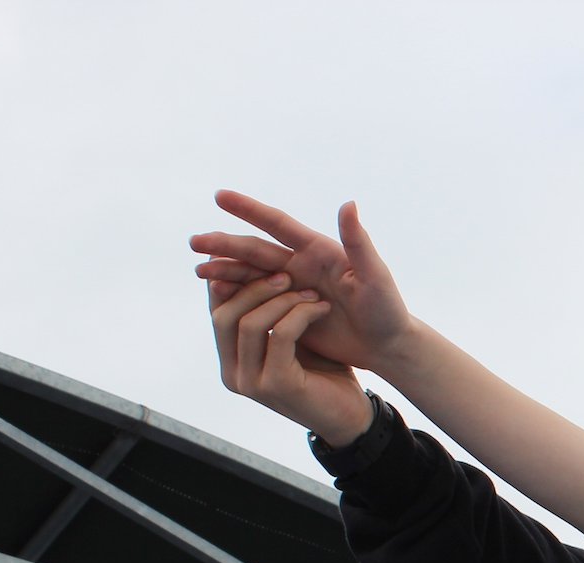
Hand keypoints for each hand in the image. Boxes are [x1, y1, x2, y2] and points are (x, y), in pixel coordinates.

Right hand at [191, 191, 413, 372]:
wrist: (388, 345)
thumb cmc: (388, 310)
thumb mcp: (374, 277)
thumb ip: (358, 242)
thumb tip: (348, 203)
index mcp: (319, 250)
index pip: (278, 224)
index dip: (250, 210)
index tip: (220, 196)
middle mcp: (302, 264)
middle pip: (256, 249)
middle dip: (226, 245)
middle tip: (195, 242)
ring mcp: (293, 288)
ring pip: (251, 275)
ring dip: (225, 271)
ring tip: (198, 271)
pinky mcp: (290, 312)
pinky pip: (256, 300)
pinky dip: (236, 295)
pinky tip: (216, 296)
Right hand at [208, 273, 370, 443]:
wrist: (353, 415)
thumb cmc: (324, 373)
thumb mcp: (290, 338)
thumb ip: (267, 314)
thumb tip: (246, 269)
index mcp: (232, 360)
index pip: (217, 312)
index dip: (230, 281)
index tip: (254, 256)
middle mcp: (234, 373)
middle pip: (223, 315)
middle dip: (251, 286)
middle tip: (285, 272)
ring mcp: (252, 382)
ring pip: (249, 323)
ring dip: (281, 299)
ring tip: (310, 291)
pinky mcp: (276, 384)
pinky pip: (280, 334)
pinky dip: (300, 314)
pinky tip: (321, 308)